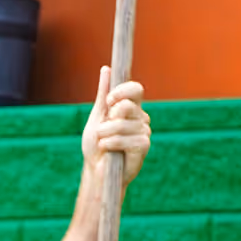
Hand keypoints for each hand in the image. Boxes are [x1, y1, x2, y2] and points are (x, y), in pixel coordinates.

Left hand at [82, 66, 150, 184]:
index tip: (108, 100)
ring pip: (122, 124)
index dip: (121, 91)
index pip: (135, 89)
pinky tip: (108, 151)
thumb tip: (106, 69)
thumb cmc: (96, 145)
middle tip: (103, 131)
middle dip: (108, 120)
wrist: (96, 171)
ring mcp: (144, 131)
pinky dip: (110, 144)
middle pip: (127, 106)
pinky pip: (125, 139)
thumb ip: (102, 95)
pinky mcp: (144, 146)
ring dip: (104, 135)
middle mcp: (141, 117)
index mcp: (131, 107)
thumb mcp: (97, 117)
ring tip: (103, 144)